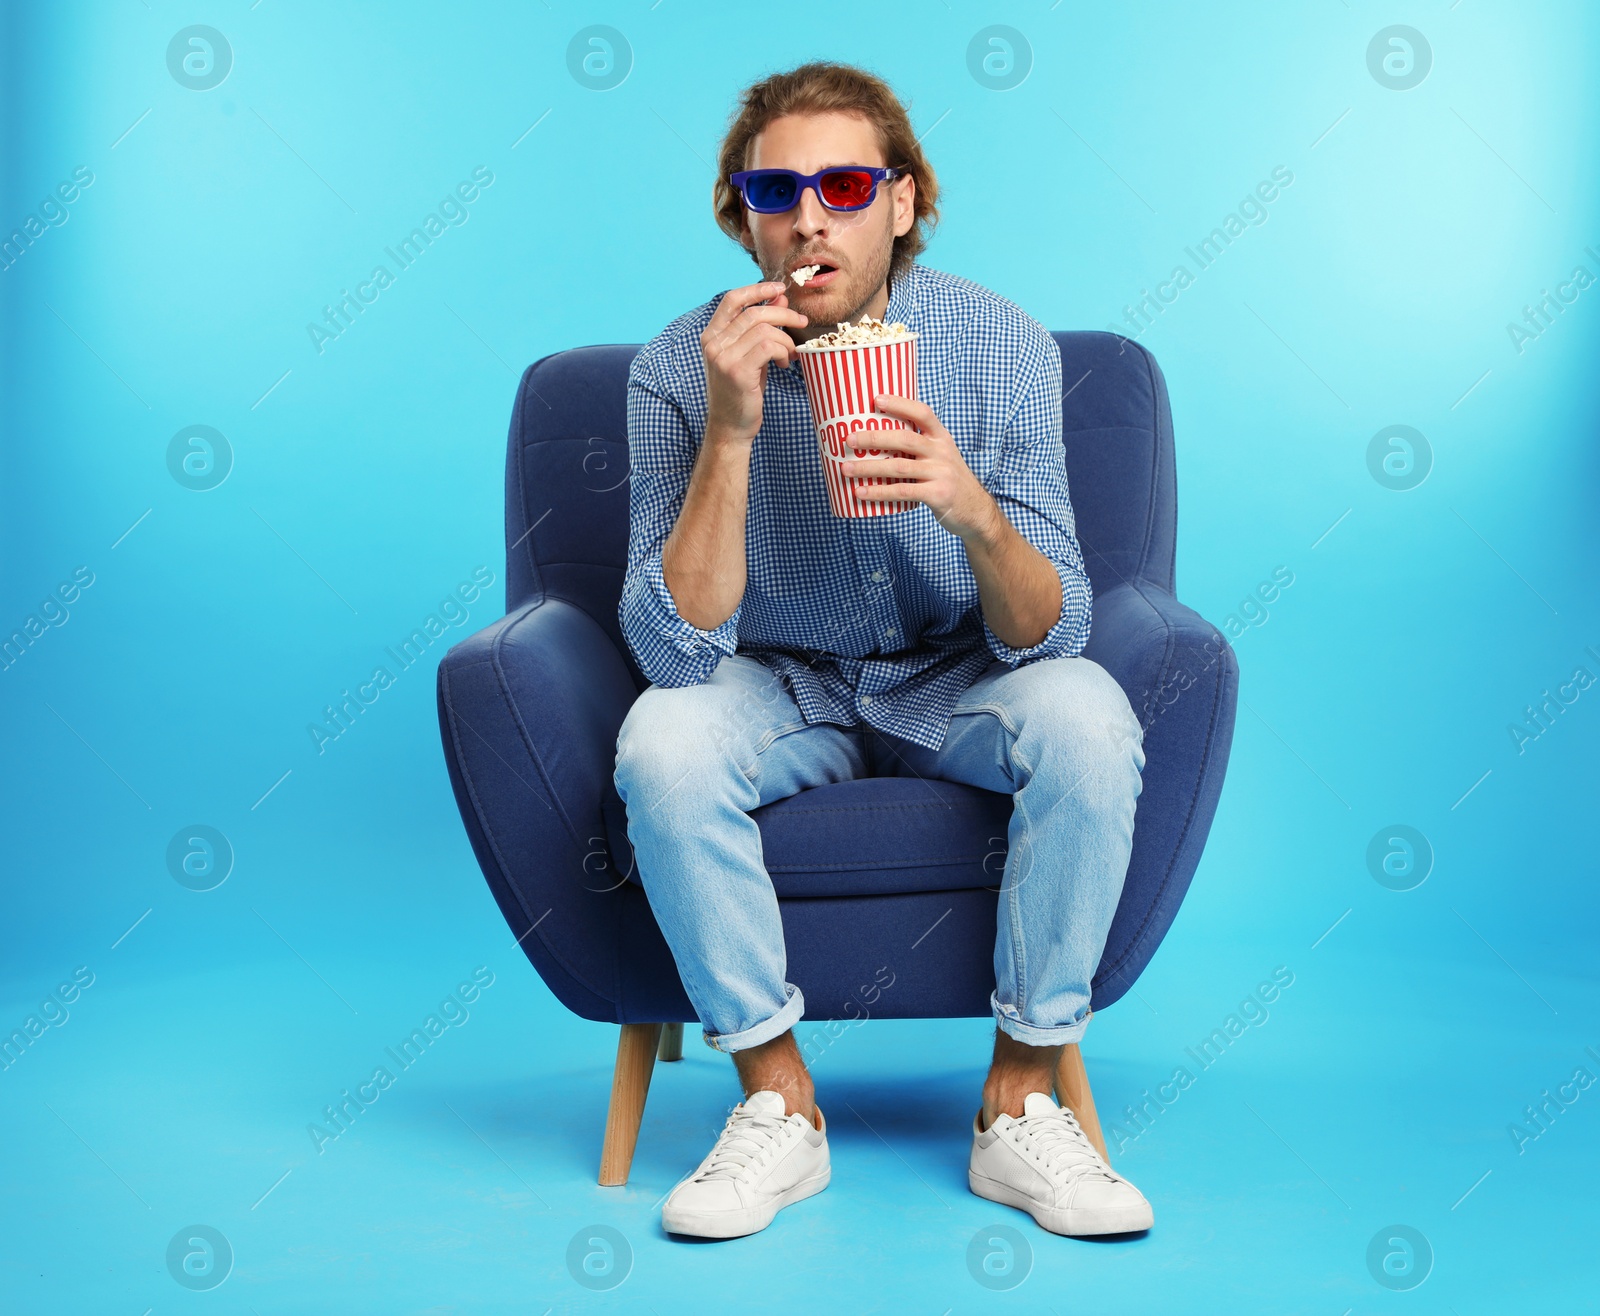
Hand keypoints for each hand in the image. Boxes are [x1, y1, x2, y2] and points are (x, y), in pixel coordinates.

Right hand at [700, 281, 807, 443]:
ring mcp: (723, 357)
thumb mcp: (750, 354)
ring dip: (786, 339)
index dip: (757, 289)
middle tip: (801, 322)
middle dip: (784, 314)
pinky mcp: (737, 371)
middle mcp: (713, 344)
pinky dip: (783, 352)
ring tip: (790, 354)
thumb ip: (761, 327)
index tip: (780, 289)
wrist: (731, 427)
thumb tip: (780, 298)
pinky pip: (769, 347)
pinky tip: (784, 364)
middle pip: (754, 312)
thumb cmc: (741, 392)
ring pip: (764, 329)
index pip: (732, 300)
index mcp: (711, 336)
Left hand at [838, 394, 1002, 543]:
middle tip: (849, 439)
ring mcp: (941, 473)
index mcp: (941, 438)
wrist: (976, 511)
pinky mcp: (938, 495)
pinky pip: (902, 492)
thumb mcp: (941, 457)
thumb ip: (919, 448)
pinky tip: (861, 492)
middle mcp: (942, 452)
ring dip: (868, 467)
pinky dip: (879, 492)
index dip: (899, 404)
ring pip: (899, 466)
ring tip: (846, 469)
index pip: (922, 413)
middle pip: (905, 438)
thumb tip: (876, 441)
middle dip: (874, 437)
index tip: (875, 399)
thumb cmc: (949, 481)